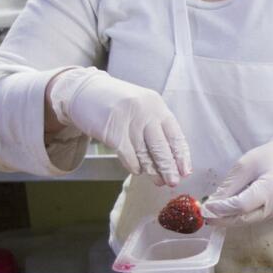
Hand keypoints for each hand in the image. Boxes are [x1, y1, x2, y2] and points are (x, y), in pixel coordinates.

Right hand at [48, 68, 190, 186]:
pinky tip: (138, 171)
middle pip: (161, 146)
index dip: (181, 155)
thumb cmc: (117, 102)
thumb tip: (172, 157)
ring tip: (159, 181)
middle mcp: (145, 111)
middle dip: (169, 167)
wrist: (86, 91)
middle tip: (174, 181)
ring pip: (144, 153)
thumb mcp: (143, 107)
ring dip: (153, 170)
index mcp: (157, 105)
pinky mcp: (112, 131)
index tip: (186, 171)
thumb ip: (156, 126)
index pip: (175, 134)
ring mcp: (128, 121)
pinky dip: (134, 165)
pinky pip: (128, 155)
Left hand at [201, 136, 272, 226]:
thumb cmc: (268, 157)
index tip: (206, 206)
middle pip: (245, 218)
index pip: (242, 205)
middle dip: (223, 219)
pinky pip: (255, 218)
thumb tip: (212, 204)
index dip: (222, 208)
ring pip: (249, 221)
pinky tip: (229, 211)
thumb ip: (229, 186)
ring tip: (214, 213)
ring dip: (230, 219)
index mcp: (272, 188)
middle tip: (205, 216)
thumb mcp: (245, 165)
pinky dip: (240, 216)